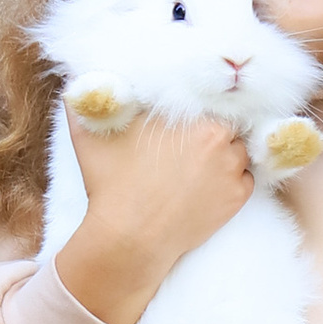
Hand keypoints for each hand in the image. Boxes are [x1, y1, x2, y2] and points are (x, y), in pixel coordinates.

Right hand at [55, 113, 251, 323]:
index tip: (184, 119)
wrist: (129, 238)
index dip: (198, 109)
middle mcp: (222, 142)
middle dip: (211, 132)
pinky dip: (231, 181)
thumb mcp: (91, 136)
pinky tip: (208, 186)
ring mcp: (232, 173)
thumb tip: (78, 85)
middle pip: (226, 126)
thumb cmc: (112, 184)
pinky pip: (245, 181)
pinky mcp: (235, 200)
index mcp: (197, 120)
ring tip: (198, 166)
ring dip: (224, 155)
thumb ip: (88, 102)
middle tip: (189, 144)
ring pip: (239, 152)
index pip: (211, 101)